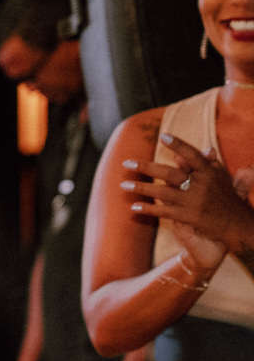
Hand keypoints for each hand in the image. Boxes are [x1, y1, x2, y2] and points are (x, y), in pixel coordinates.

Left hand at [119, 133, 253, 271]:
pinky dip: (150, 209)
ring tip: (124, 185)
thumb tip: (205, 147)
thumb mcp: (221, 177)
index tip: (163, 136)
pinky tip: (134, 207)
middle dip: (147, 168)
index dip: (178, 145)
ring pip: (163, 193)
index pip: (192, 155)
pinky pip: (165, 212)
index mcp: (209, 172)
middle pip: (170, 174)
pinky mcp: (189, 217)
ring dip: (142, 189)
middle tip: (127, 163)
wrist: (237, 224)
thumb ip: (210, 163)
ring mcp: (194, 201)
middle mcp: (201, 185)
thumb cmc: (227, 197)